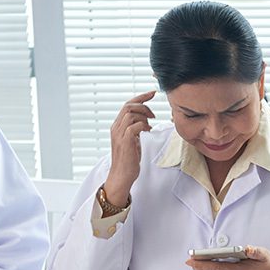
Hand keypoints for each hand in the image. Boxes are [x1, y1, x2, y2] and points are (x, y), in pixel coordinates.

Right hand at [104, 90, 156, 205]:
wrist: (122, 176)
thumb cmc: (128, 160)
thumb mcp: (132, 141)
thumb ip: (135, 130)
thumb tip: (145, 122)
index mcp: (117, 126)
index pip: (127, 105)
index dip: (140, 97)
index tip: (152, 93)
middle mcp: (116, 128)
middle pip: (128, 106)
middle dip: (144, 106)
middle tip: (154, 115)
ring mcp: (119, 134)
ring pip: (131, 114)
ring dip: (144, 117)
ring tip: (150, 126)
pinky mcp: (125, 141)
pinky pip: (135, 126)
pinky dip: (144, 126)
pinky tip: (148, 132)